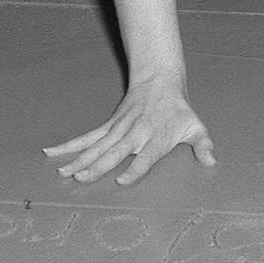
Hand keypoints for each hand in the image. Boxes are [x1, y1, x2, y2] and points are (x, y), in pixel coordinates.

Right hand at [43, 79, 215, 185]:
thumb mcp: (195, 126)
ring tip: (62, 173)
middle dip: (98, 167)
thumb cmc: (179, 111)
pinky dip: (69, 145)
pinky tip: (50, 152)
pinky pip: (87, 137)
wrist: (160, 81)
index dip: (135, 169)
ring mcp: (119, 129)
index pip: (146, 157)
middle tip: (81, 179)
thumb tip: (213, 162)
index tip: (123, 181)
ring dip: (79, 160)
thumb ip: (203, 145)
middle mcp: (136, 134)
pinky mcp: (109, 125)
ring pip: (97, 146)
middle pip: (115, 153)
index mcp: (157, 138)